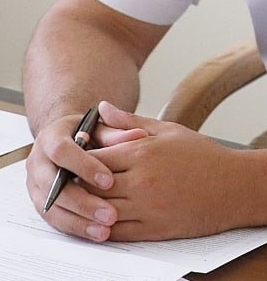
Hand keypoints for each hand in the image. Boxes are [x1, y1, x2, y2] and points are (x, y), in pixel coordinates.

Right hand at [25, 103, 147, 241]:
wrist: (64, 139)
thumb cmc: (85, 132)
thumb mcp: (98, 127)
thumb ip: (115, 133)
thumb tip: (138, 136)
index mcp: (50, 137)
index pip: (63, 152)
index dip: (85, 166)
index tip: (109, 181)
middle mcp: (38, 161)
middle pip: (54, 185)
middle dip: (83, 201)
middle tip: (110, 213)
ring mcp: (36, 184)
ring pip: (53, 207)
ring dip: (79, 220)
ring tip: (105, 229)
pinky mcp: (41, 202)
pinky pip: (54, 219)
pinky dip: (76, 227)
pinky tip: (96, 232)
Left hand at [87, 101, 246, 240]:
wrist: (234, 187)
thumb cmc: (203, 155)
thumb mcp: (168, 130)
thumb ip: (131, 120)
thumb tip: (102, 107)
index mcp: (143, 152)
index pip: (94, 157)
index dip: (79, 160)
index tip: (75, 159)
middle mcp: (141, 181)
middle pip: (92, 186)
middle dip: (78, 185)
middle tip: (71, 183)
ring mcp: (146, 207)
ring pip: (100, 211)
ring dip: (87, 208)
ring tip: (82, 202)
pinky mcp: (153, 230)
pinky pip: (116, 233)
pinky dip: (101, 228)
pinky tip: (99, 220)